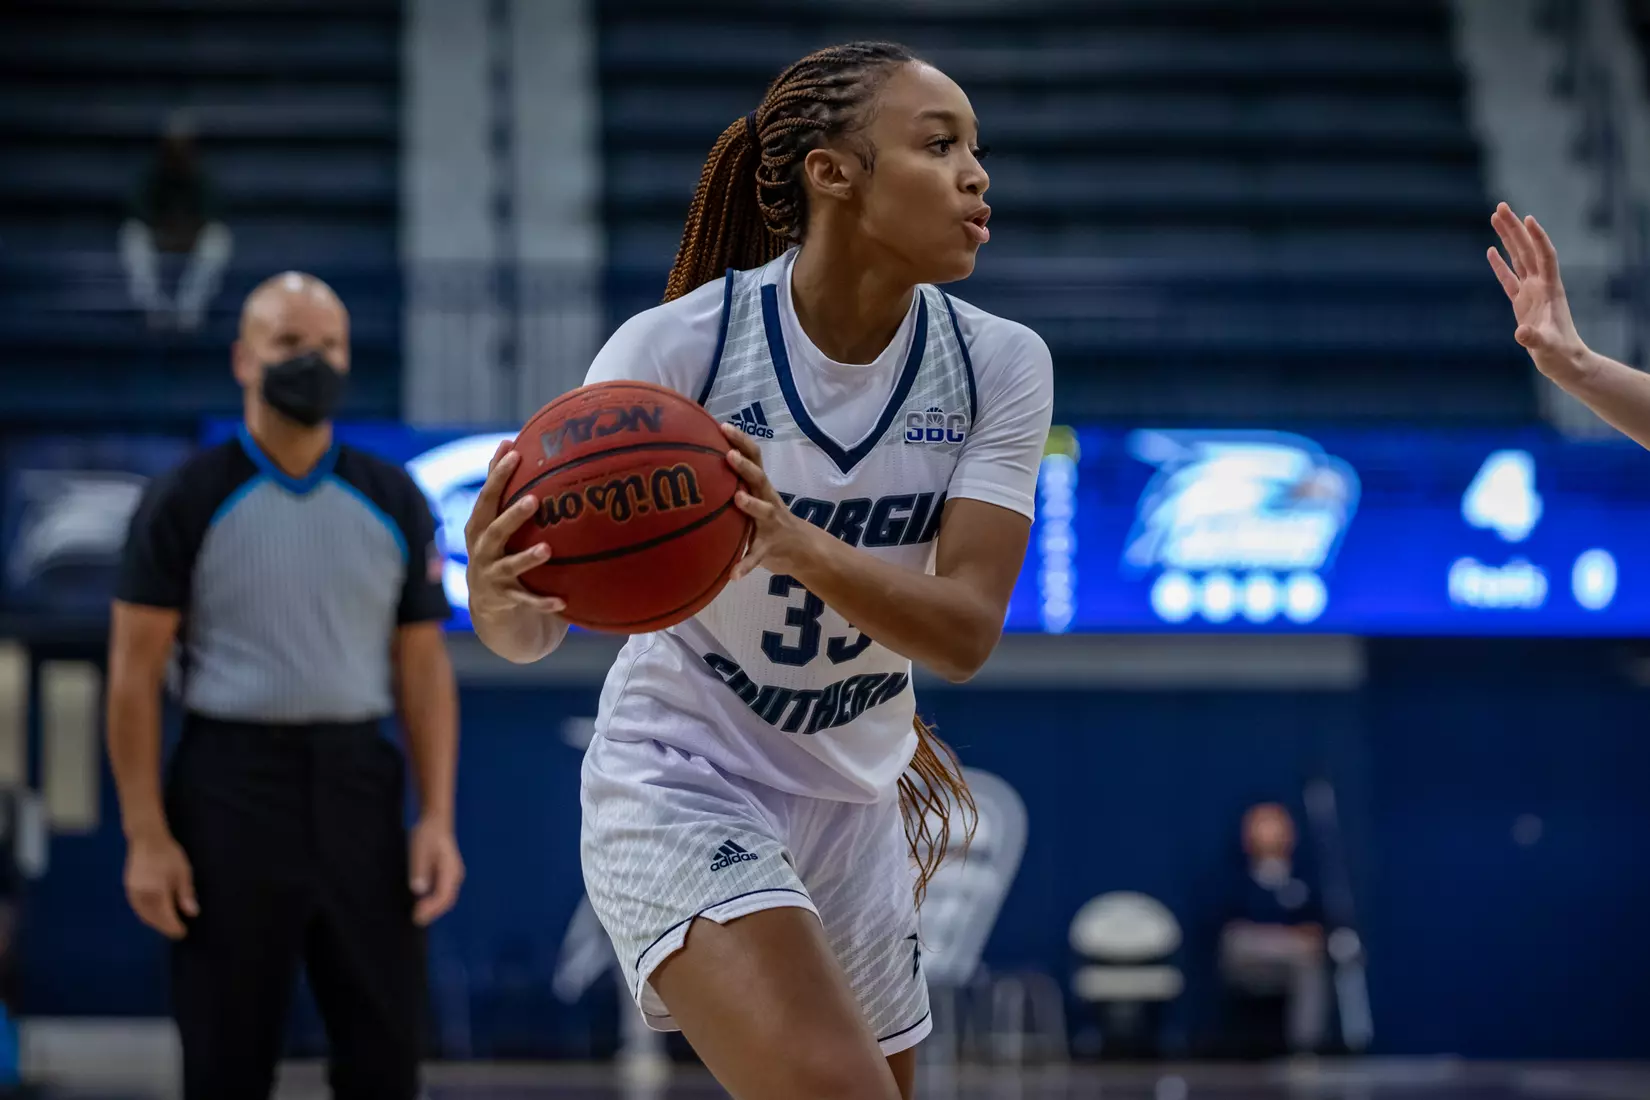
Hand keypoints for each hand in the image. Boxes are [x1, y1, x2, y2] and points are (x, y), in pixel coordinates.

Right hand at [124, 831, 197, 939]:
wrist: (146, 839)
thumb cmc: (169, 854)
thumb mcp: (183, 872)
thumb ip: (186, 894)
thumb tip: (192, 913)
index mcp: (158, 891)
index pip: (166, 916)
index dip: (174, 927)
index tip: (183, 933)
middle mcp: (143, 895)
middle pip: (153, 918)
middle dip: (164, 927)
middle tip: (176, 932)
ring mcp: (133, 892)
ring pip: (144, 914)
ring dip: (155, 923)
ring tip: (167, 926)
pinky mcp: (129, 888)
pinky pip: (137, 908)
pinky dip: (146, 915)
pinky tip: (155, 915)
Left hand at [409, 817, 464, 925]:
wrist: (435, 821)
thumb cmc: (427, 834)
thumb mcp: (419, 850)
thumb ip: (420, 869)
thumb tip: (419, 889)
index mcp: (450, 869)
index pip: (443, 896)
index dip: (431, 909)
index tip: (417, 915)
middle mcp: (455, 874)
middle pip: (447, 900)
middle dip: (433, 912)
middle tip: (416, 920)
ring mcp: (453, 874)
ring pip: (446, 897)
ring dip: (434, 908)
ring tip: (418, 915)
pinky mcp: (447, 874)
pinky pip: (443, 892)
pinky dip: (434, 901)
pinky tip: (422, 903)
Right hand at [464, 441, 566, 619]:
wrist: (490, 608)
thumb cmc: (497, 551)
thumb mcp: (492, 521)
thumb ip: (499, 487)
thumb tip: (507, 440)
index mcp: (480, 528)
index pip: (487, 498)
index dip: (497, 475)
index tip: (514, 453)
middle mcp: (482, 551)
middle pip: (495, 530)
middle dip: (512, 515)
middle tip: (534, 500)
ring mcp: (492, 577)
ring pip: (509, 566)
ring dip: (527, 558)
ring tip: (547, 548)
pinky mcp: (505, 600)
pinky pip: (527, 601)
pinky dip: (543, 602)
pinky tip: (564, 602)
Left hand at [722, 423, 823, 580]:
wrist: (802, 549)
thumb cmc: (767, 518)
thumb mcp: (754, 498)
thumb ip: (735, 484)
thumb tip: (697, 466)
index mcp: (761, 486)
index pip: (754, 456)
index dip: (740, 440)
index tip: (722, 426)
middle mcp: (768, 499)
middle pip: (759, 477)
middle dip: (744, 466)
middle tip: (728, 455)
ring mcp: (771, 523)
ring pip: (763, 511)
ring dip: (751, 504)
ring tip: (737, 499)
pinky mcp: (770, 548)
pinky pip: (757, 556)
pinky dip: (746, 564)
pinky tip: (733, 574)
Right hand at [1488, 202, 1588, 380]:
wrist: (1564, 362)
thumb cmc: (1559, 355)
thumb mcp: (1547, 347)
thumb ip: (1534, 338)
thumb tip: (1521, 333)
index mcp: (1550, 290)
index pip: (1544, 256)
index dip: (1537, 238)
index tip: (1527, 218)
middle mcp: (1541, 285)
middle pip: (1527, 250)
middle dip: (1515, 228)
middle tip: (1500, 207)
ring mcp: (1532, 292)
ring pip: (1518, 258)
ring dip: (1508, 238)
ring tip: (1496, 217)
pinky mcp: (1522, 302)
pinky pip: (1509, 278)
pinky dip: (1500, 263)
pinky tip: (1491, 249)